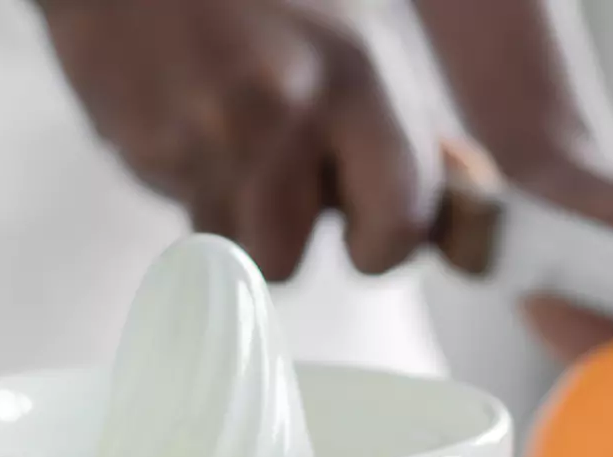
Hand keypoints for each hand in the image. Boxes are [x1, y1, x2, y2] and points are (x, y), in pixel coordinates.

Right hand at [37, 0, 438, 280]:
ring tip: (227, 142)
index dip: (381, 246)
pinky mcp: (149, 145)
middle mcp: (289, 104)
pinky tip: (184, 120)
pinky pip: (183, 219)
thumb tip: (463, 234)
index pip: (402, 226)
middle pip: (295, 262)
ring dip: (235, 218)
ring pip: (234, 253)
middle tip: (278, 182)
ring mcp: (211, 130)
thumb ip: (402, 130)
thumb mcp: (355, 37)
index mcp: (361, 75)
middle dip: (288, 238)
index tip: (365, 232)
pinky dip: (186, 188)